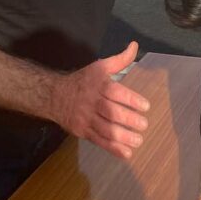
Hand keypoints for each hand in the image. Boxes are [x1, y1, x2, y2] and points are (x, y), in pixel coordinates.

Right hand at [51, 42, 149, 158]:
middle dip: (128, 120)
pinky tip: (126, 153)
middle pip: (111, 113)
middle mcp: (92, 102)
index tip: (146, 106)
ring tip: (138, 140)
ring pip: (105, 130)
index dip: (131, 100)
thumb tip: (135, 45)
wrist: (54, 96)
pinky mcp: (82, 131)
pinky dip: (113, 149)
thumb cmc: (83, 81)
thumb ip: (120, 60)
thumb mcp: (99, 67)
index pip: (115, 92)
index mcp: (98, 85)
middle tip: (144, 125)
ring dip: (123, 137)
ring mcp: (86, 119)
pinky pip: (99, 141)